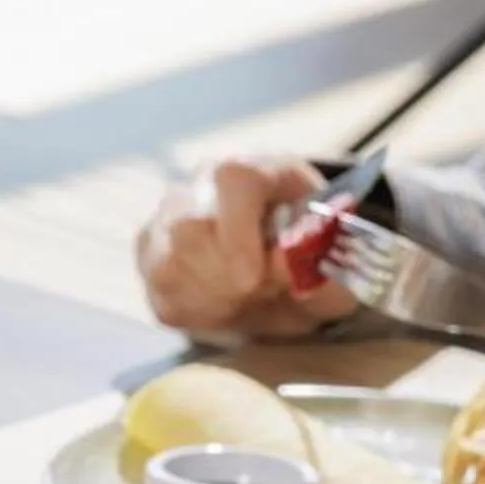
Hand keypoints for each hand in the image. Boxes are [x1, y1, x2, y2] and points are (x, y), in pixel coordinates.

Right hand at [136, 158, 356, 338]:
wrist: (280, 256)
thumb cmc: (308, 248)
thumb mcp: (336, 259)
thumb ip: (328, 272)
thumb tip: (295, 276)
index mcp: (248, 169)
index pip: (232, 180)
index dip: (238, 232)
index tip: (253, 280)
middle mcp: (195, 189)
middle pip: (188, 228)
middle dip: (226, 277)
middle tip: (261, 293)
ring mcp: (162, 224)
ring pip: (165, 267)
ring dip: (213, 299)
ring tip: (247, 301)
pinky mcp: (147, 261)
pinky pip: (162, 296)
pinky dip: (198, 314)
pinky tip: (225, 308)